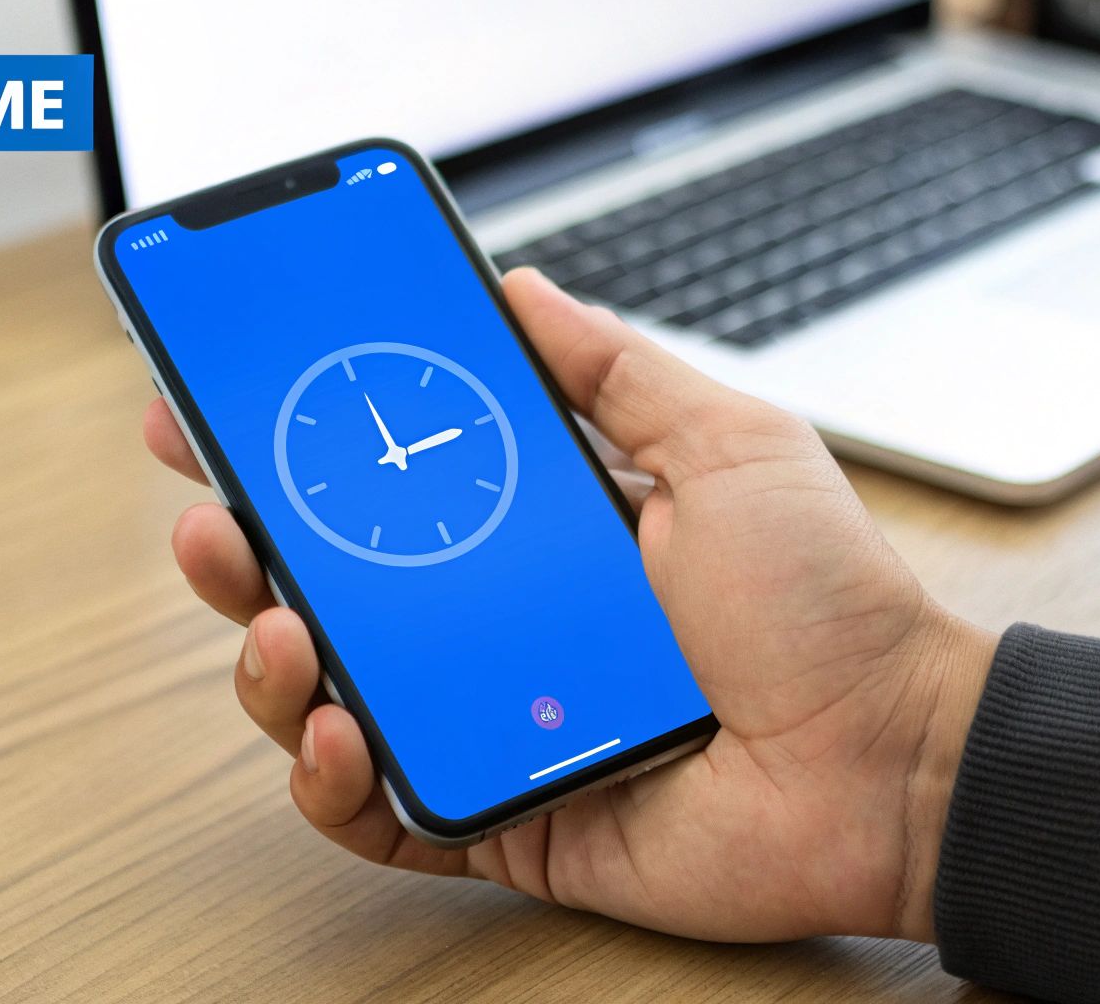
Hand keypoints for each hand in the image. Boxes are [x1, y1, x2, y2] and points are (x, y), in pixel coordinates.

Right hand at [143, 268, 996, 942]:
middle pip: (324, 587)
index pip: (381, 483)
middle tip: (211, 512)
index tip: (215, 406)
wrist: (888, 756)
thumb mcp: (722, 443)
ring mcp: (481, 721)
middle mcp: (488, 624)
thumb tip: (519, 284)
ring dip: (267, 662)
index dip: (293, 449)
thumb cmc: (821, 601)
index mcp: (529, 532)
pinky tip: (334, 734)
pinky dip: (332, 781)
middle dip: (239, 549)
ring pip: (325, 698)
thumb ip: (613, 367)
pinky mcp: (494, 816)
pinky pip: (378, 812)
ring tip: (278, 627)